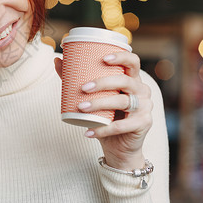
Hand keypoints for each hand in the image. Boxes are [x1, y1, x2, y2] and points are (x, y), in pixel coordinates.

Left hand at [55, 52, 152, 169]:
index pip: (132, 61)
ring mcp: (145, 107)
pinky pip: (122, 126)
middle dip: (103, 83)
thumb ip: (77, 78)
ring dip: (99, 104)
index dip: (121, 57)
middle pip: (125, 80)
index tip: (103, 58)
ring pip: (122, 102)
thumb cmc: (106, 116)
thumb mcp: (93, 96)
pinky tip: (88, 132)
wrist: (119, 146)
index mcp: (132, 79)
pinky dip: (103, 130)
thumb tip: (57, 60)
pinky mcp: (144, 123)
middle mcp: (142, 90)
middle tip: (83, 88)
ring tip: (81, 108)